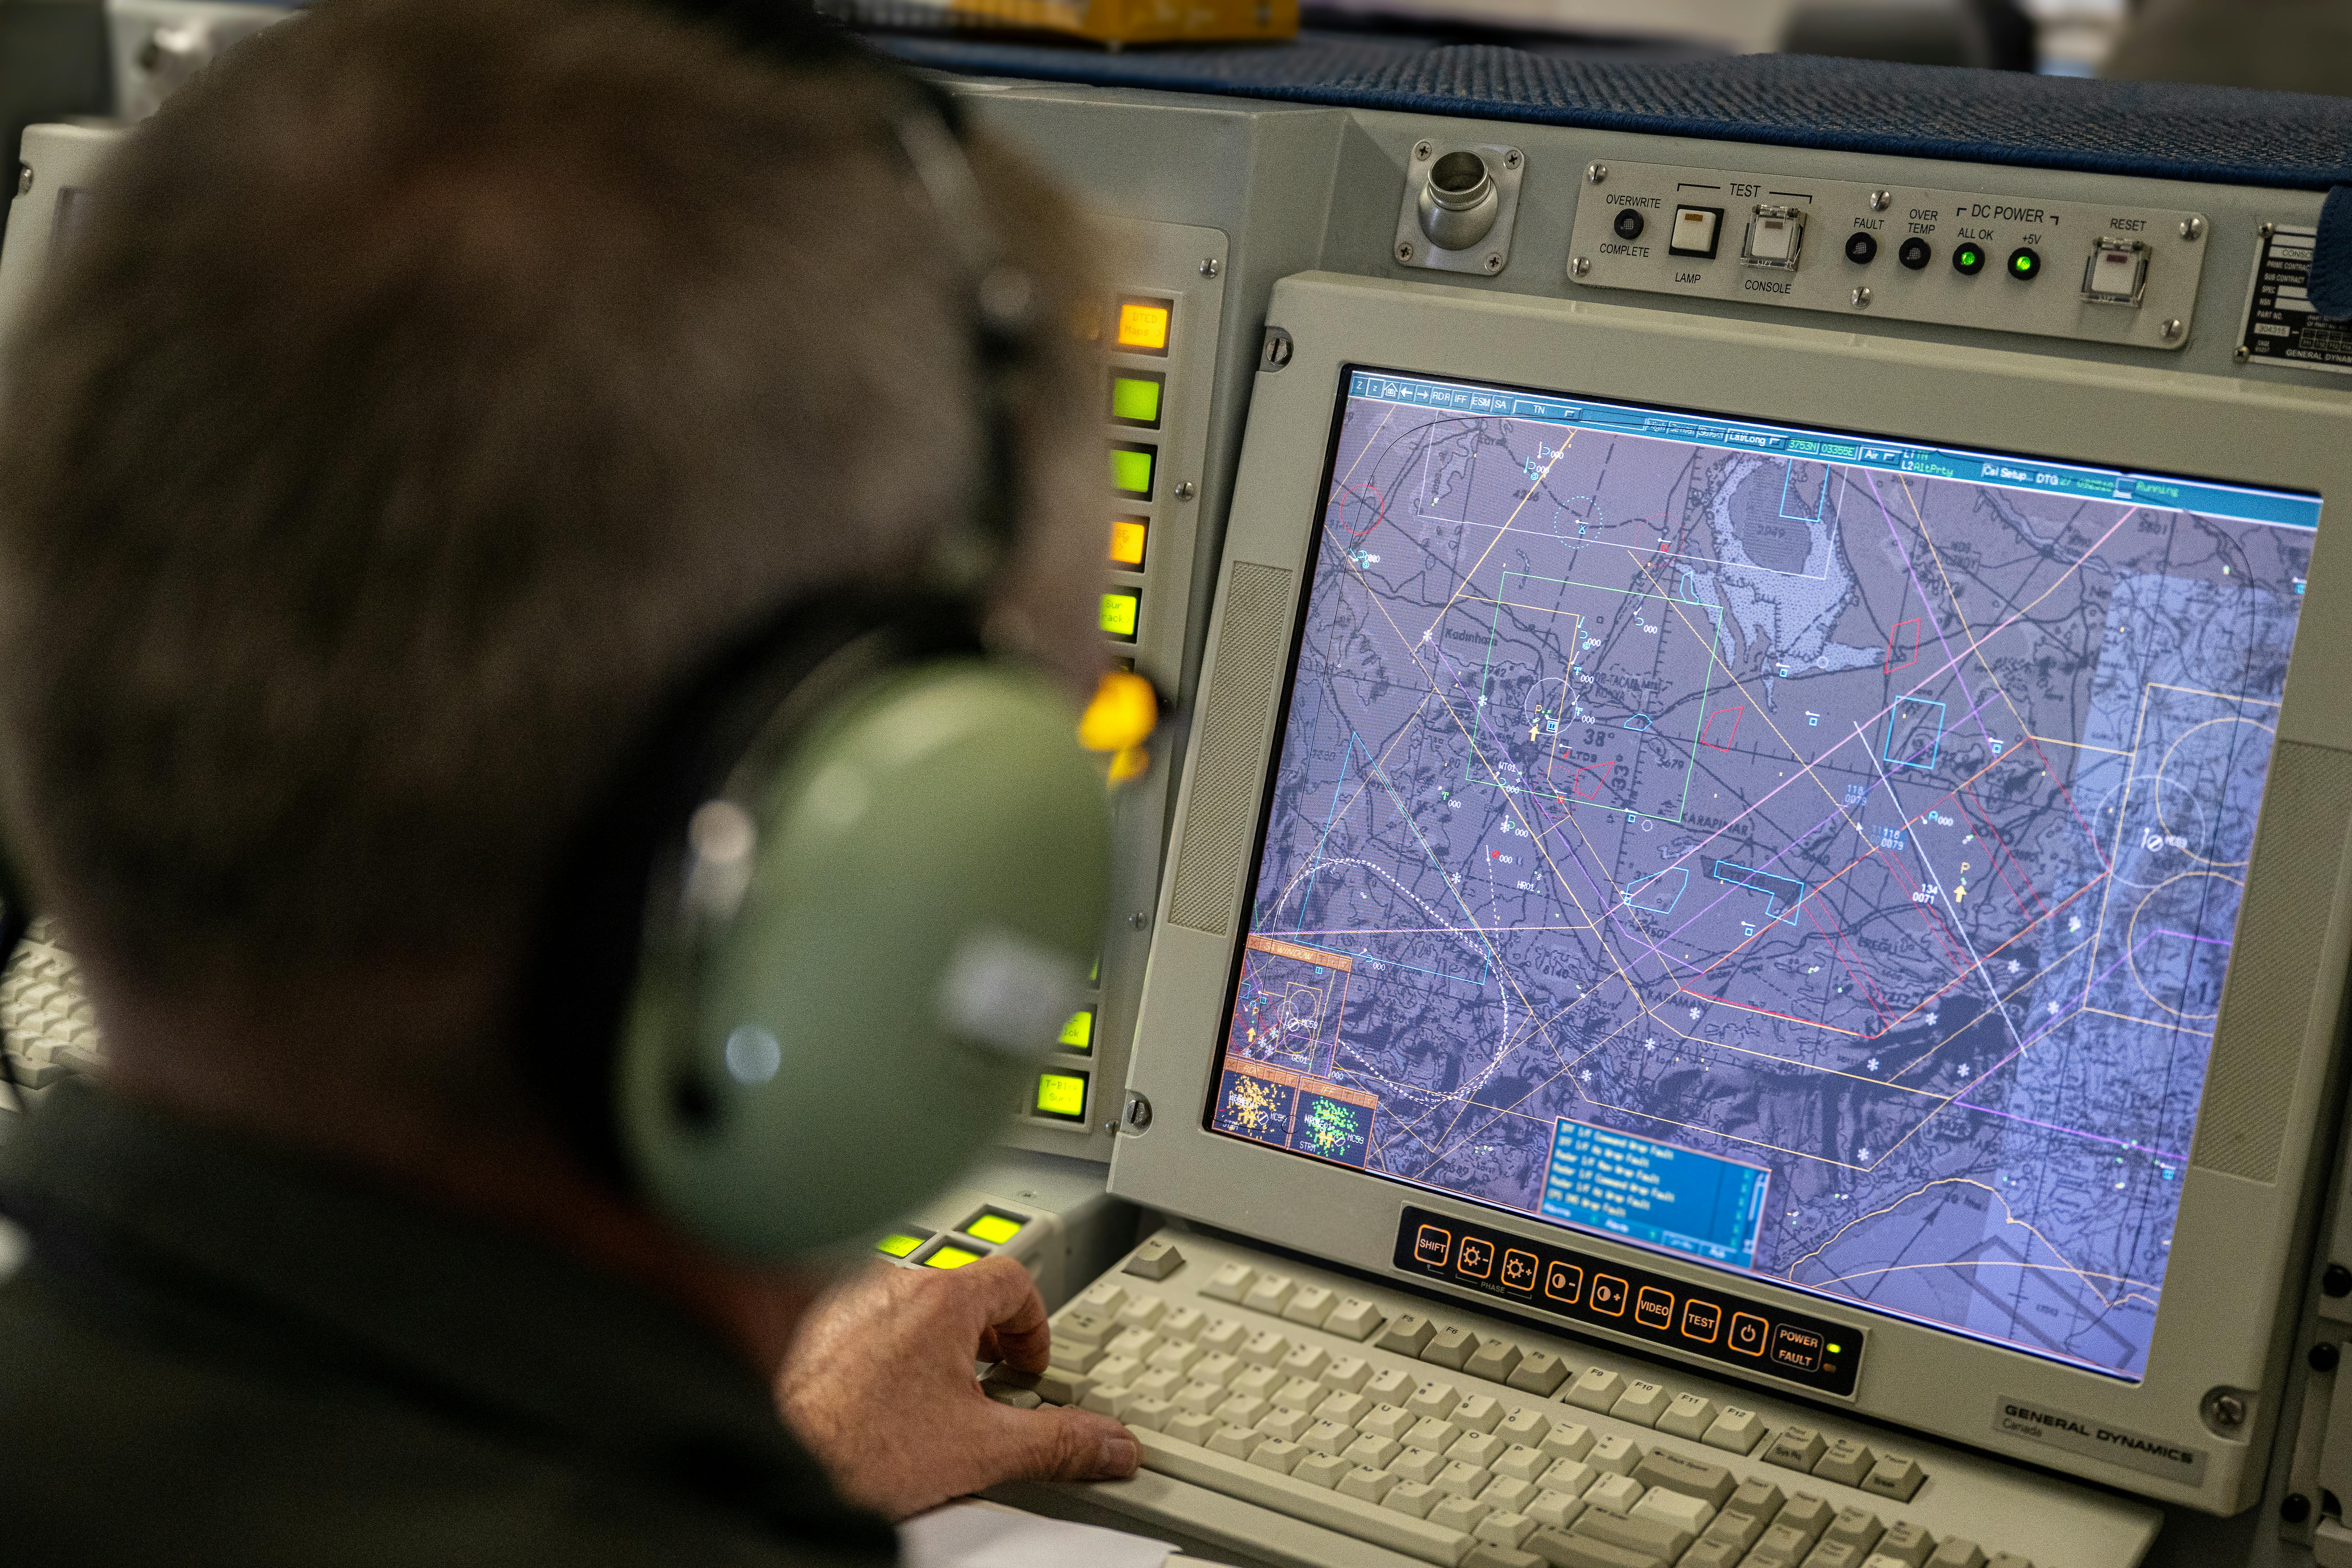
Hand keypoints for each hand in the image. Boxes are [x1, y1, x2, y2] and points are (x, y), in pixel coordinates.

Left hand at [776, 1253, 1138, 1518]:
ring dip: (937, 1346)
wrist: (781, 1461)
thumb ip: (1058, 1443)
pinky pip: (868, 1324)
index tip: (1029, 1366)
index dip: (1035, 1325)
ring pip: (914, 1308)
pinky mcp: (816, 1329)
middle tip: (992, 1386)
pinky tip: (883, 1404)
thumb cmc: (860, 1446)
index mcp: (941, 1298)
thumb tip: (1110, 1444)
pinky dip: (889, 1354)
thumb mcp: (983, 1450)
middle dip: (986, 1341)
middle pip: (964, 1292)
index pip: (1014, 1278)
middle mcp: (893, 1287)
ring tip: (937, 1401)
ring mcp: (849, 1304)